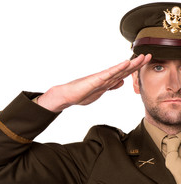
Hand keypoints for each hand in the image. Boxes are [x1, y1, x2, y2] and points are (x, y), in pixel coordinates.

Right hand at [37, 54, 151, 111]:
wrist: (67, 95)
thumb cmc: (80, 94)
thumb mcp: (99, 91)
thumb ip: (110, 86)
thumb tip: (121, 82)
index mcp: (107, 81)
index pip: (123, 74)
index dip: (134, 68)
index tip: (144, 62)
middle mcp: (105, 78)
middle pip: (124, 70)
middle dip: (137, 63)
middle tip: (149, 55)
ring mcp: (101, 78)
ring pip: (119, 70)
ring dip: (132, 64)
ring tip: (142, 57)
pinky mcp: (95, 80)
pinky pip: (109, 74)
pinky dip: (118, 68)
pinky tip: (126, 63)